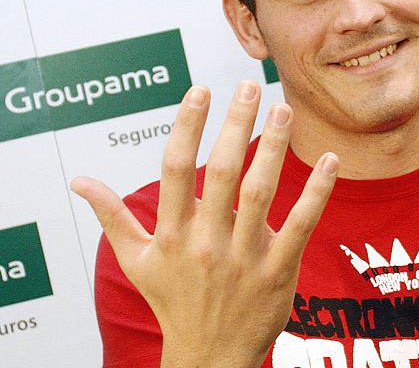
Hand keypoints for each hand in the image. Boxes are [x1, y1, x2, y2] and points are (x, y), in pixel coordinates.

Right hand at [71, 82, 337, 367]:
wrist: (208, 356)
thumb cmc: (174, 301)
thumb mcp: (136, 262)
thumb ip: (112, 218)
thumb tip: (81, 182)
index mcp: (171, 233)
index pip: (175, 169)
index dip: (187, 126)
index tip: (200, 91)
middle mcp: (205, 242)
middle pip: (221, 172)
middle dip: (235, 125)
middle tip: (249, 85)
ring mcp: (243, 257)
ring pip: (260, 193)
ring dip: (274, 148)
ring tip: (284, 109)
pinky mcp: (277, 271)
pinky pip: (300, 225)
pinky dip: (317, 192)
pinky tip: (331, 160)